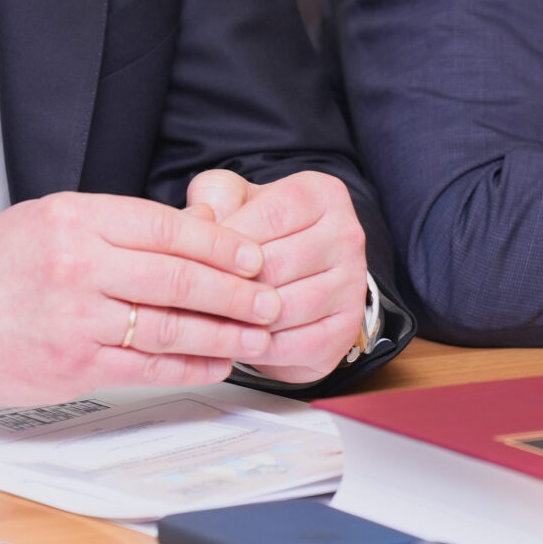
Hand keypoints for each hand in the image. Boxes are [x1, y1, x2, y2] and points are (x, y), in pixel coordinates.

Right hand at [0, 191, 278, 403]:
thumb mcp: (50, 219)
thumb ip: (115, 226)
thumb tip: (193, 234)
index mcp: (76, 219)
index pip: (169, 228)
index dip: (223, 244)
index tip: (255, 255)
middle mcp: (77, 265)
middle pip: (180, 277)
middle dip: (238, 291)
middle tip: (272, 298)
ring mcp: (75, 319)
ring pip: (171, 326)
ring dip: (225, 332)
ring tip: (258, 333)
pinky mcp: (72, 366)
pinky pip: (147, 368)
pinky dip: (190, 366)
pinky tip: (216, 361)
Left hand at [188, 169, 369, 386]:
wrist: (297, 278)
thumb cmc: (262, 235)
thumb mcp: (235, 202)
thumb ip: (214, 198)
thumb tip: (197, 219)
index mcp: (321, 194)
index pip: (269, 216)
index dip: (224, 240)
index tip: (190, 257)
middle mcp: (347, 235)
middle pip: (275, 266)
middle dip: (226, 285)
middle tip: (191, 298)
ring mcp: (352, 284)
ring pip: (283, 308)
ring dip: (239, 321)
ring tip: (206, 322)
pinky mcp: (346, 328)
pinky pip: (294, 345)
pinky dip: (258, 349)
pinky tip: (234, 341)